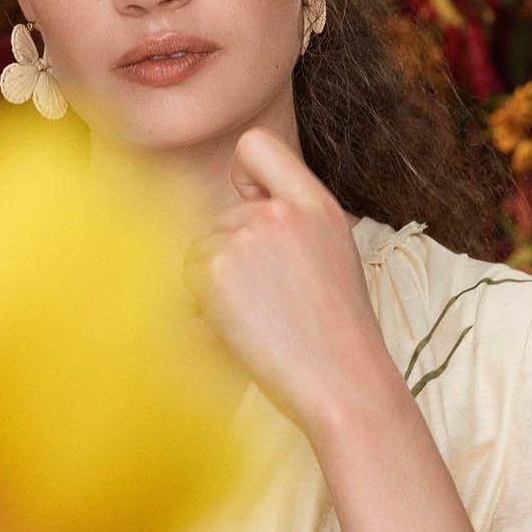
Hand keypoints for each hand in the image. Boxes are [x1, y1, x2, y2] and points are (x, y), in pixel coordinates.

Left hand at [181, 127, 390, 436]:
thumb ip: (290, 227)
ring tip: (260, 323)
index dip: (242, 175)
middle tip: (270, 308)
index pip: (256, 147)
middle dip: (230, 261)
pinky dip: (202, 311)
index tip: (248, 206)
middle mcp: (279, 210)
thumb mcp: (330, 259)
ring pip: (200, 251)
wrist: (345, 384)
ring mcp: (246, 234)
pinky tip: (241, 332)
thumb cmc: (338, 339)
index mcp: (316, 204)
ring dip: (215, 290)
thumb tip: (238, 207)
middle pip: (221, 218)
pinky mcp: (216, 267)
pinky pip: (187, 280)